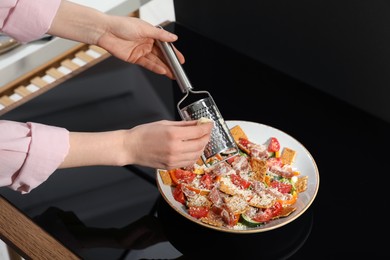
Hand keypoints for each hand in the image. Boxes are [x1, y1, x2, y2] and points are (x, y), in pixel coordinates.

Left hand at [49, 1, 183, 78]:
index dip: (174, 53)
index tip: (181, 60)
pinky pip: (147, 64)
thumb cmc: (121, 25)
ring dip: (164, 68)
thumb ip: (160, 35)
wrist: (105, 31)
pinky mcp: (135, 58)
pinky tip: (162, 71)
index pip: (166, 45)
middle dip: (170, 63)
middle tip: (178, 70)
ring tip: (173, 74)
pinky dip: (155, 68)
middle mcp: (147, 43)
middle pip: (162, 55)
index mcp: (151, 34)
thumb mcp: (144, 28)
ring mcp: (141, 51)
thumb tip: (173, 38)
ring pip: (156, 61)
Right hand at [61, 120, 212, 169]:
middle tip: (206, 131)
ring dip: (202, 146)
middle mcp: (175, 148)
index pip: (198, 132)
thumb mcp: (165, 123)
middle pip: (200, 144)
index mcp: (173, 135)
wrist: (130, 147)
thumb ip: (183, 124)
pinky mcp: (171, 166)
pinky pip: (189, 162)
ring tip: (200, 140)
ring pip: (197, 154)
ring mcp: (173, 159)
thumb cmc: (143, 133)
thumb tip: (197, 123)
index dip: (207, 127)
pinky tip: (192, 149)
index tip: (209, 124)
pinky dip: (194, 155)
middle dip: (206, 136)